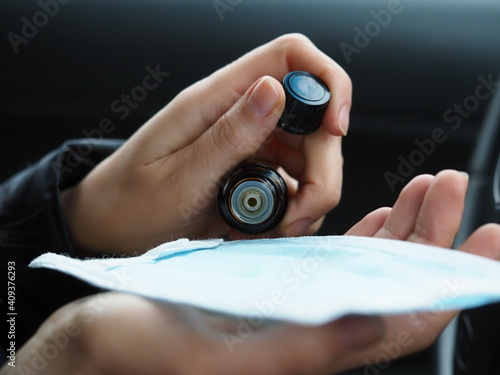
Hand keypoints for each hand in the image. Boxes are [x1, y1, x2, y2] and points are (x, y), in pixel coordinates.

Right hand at [10, 171, 499, 374]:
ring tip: (426, 187)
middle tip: (452, 188)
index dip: (452, 285)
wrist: (102, 343)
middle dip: (434, 238)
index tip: (487, 244)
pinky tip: (379, 211)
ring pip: (371, 267)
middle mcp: (314, 332)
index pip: (404, 324)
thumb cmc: (142, 355)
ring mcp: (297, 307)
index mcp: (309, 354)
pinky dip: (363, 231)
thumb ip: (303, 351)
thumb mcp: (221, 358)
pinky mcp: (274, 287)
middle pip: (396, 287)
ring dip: (404, 227)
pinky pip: (335, 258)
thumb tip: (378, 324)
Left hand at [61, 33, 350, 254]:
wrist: (110, 227)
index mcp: (217, 100)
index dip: (326, 82)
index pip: (290, 57)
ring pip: (310, 156)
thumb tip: (275, 90)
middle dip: (323, 169)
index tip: (337, 128)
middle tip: (300, 214)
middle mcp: (240, 116)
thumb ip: (229, 135)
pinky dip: (296, 208)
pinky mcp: (252, 174)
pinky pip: (294, 183)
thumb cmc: (131, 201)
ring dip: (311, 195)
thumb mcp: (179, 175)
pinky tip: (272, 229)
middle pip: (313, 119)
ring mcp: (249, 146)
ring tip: (280, 228)